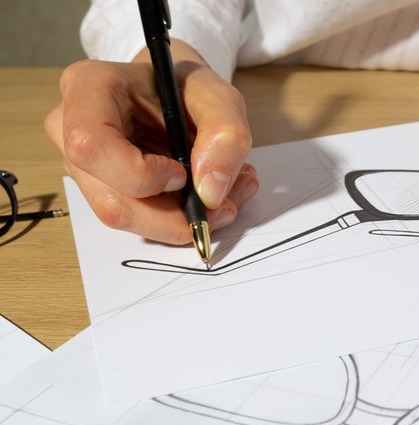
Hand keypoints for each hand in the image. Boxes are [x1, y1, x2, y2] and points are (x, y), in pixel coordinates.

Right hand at [44, 40, 257, 244]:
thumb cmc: (189, 88)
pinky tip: (207, 200)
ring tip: (224, 199)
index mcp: (88, 87)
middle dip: (172, 216)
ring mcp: (83, 165)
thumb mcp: (221, 97)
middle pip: (109, 198)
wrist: (180, 93)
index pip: (90, 145)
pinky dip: (177, 221)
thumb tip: (211, 192)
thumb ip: (226, 135)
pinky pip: (136, 221)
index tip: (182, 174)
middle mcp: (71, 128)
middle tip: (223, 206)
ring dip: (179, 222)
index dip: (140, 174)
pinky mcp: (102, 189)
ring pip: (123, 217)